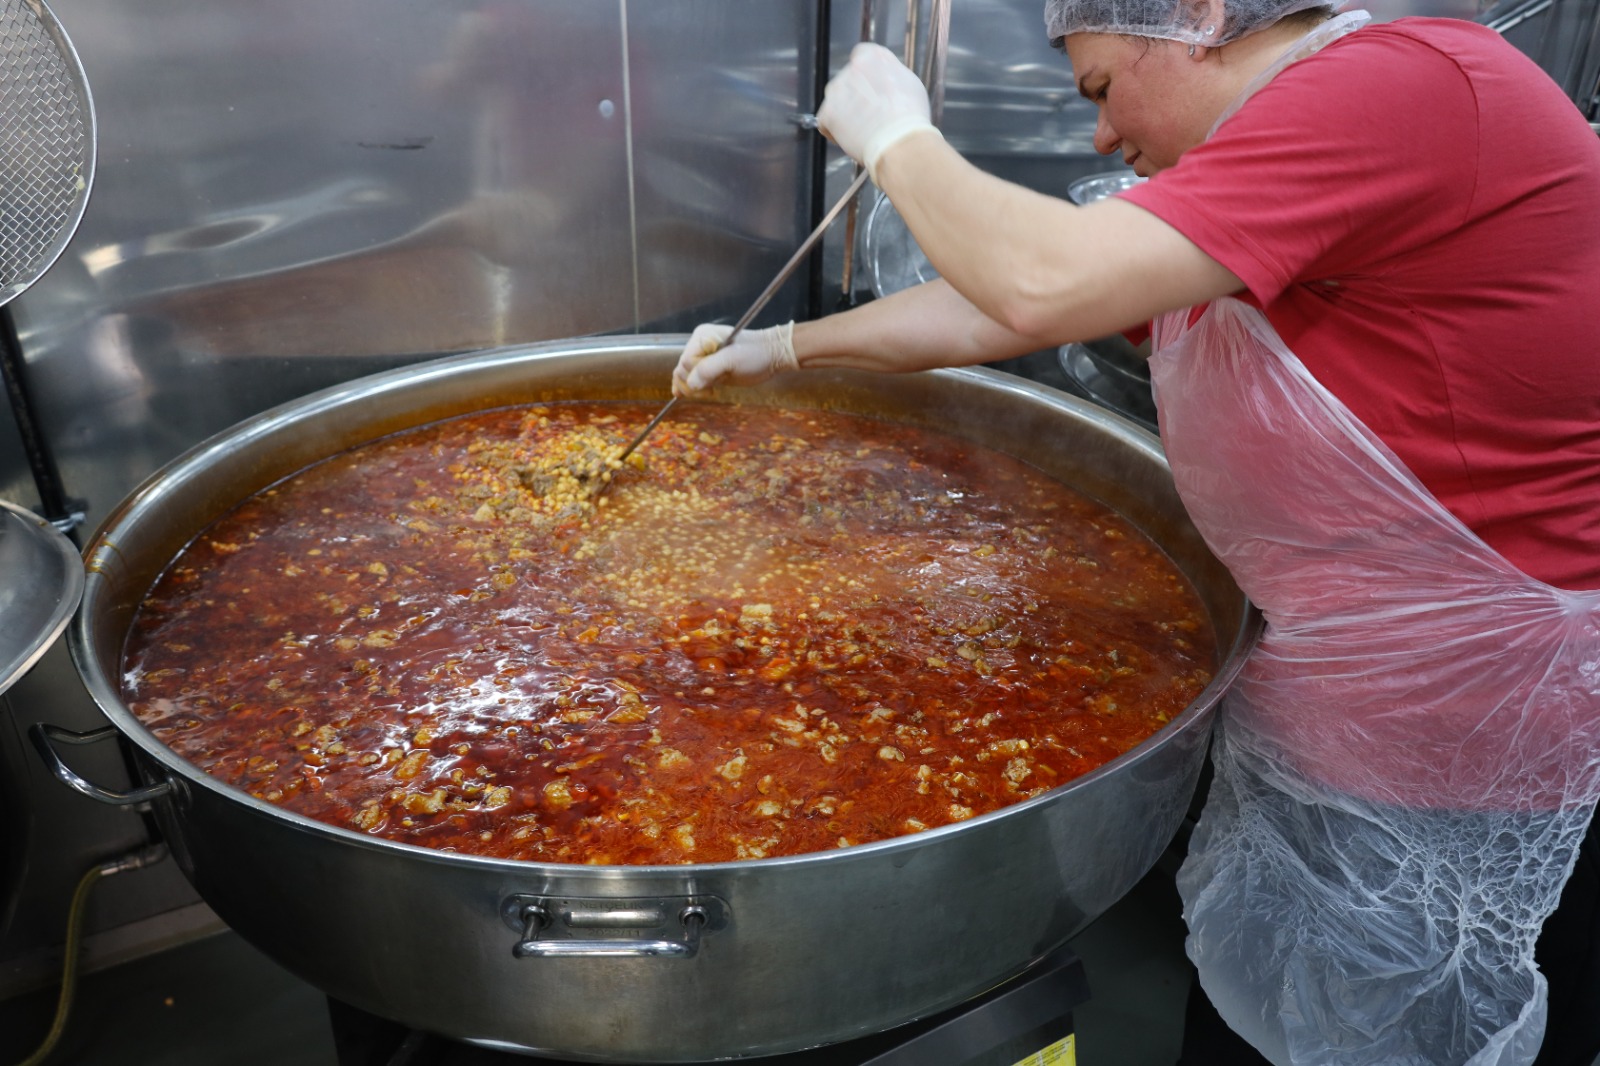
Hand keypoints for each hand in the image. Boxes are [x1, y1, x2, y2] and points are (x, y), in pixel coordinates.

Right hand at [672, 322, 797, 396]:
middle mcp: (698, 345)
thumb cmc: (755, 354)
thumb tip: (690, 384)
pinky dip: (688, 388)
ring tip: (711, 391)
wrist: (772, 356)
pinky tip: (682, 395)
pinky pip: (690, 379)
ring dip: (693, 388)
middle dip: (693, 384)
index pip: (686, 362)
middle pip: (682, 370)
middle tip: (712, 390)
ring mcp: (702, 357)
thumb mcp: (732, 360)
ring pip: (684, 377)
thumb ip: (709, 369)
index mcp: (702, 337)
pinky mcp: (708, 368)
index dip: (696, 376)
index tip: (713, 383)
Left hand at [817, 42, 937, 180]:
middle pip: (848, 81)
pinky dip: (835, 131)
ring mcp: (836, 91)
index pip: (861, 57)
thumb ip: (889, 76)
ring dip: (846, 113)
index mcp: (872, 56)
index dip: (867, 76)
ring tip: (864, 129)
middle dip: (856, 96)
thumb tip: (883, 80)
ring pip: (836, 101)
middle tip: (872, 115)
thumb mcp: (909, 82)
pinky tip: (852, 138)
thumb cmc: (910, 116)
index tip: (873, 89)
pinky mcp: (827, 113)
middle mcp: (850, 68)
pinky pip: (825, 122)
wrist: (899, 140)